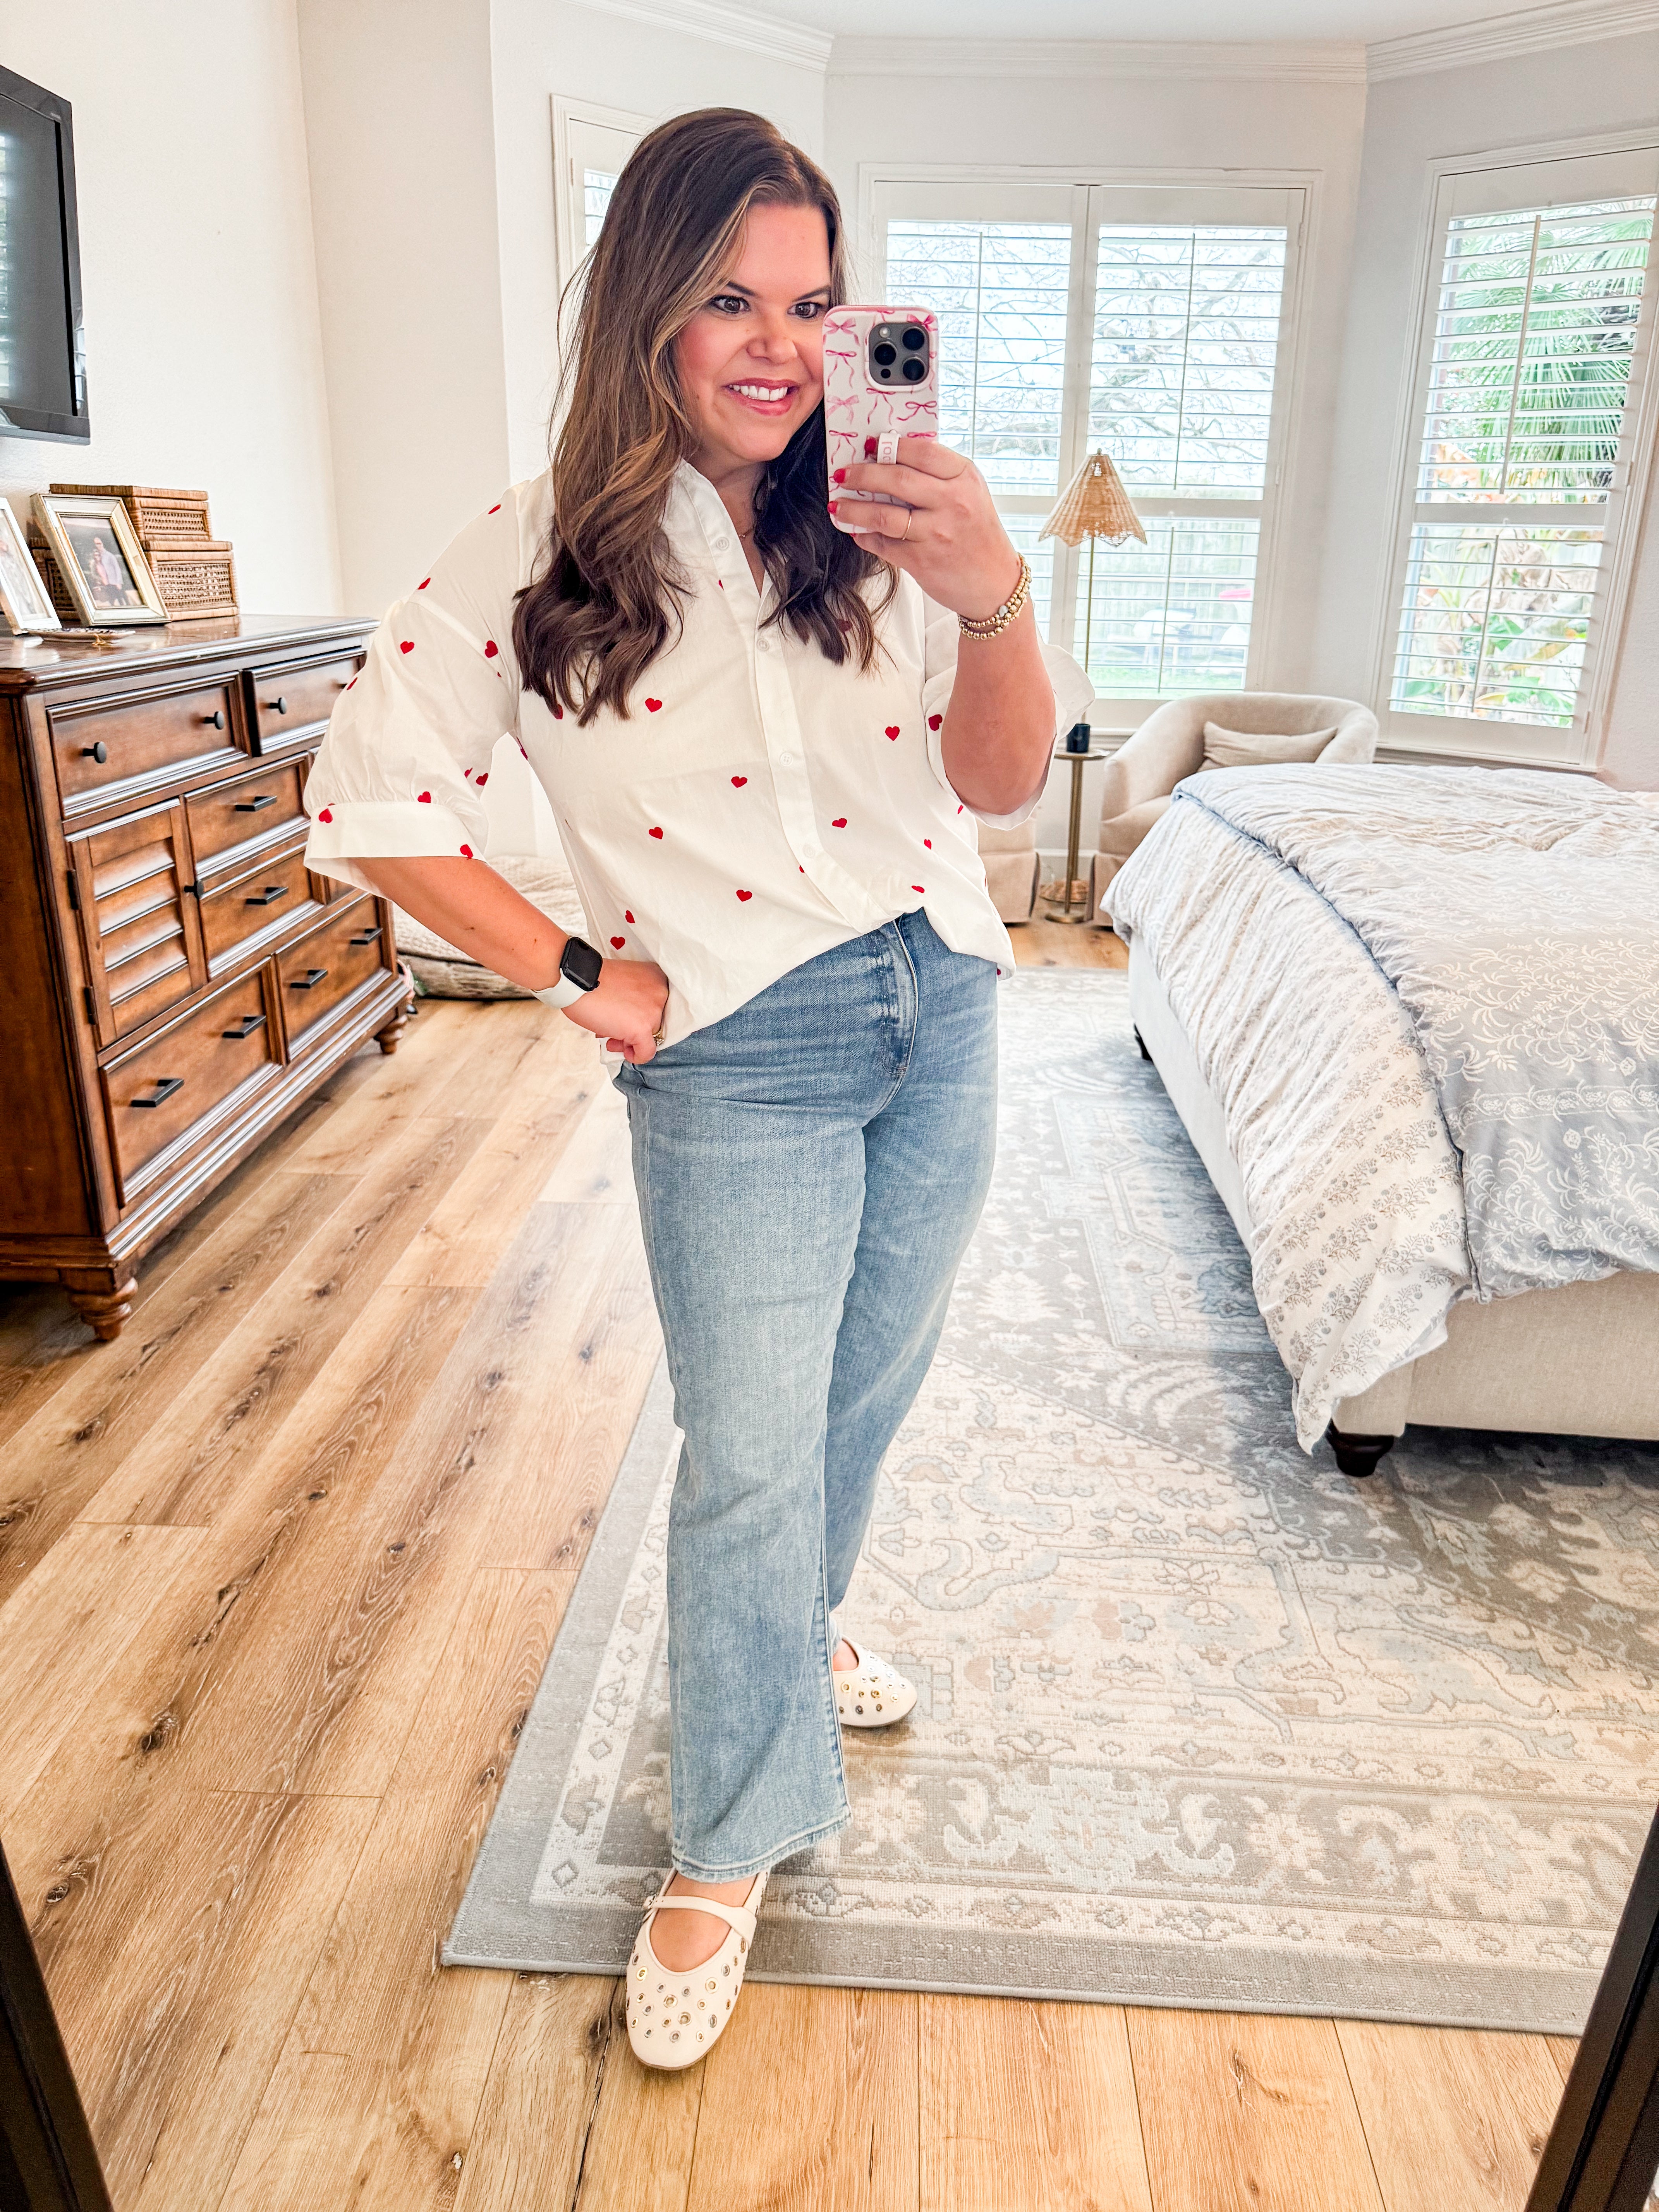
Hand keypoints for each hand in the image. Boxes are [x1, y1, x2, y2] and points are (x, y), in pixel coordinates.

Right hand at [561, 956, 668, 1063]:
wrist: (577, 981)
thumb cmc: (591, 980)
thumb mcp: (621, 984)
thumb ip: (632, 1000)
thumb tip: (630, 1023)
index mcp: (656, 977)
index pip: (656, 1005)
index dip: (639, 1016)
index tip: (624, 1019)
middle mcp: (660, 992)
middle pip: (654, 1021)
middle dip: (632, 1028)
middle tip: (615, 1031)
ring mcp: (653, 1011)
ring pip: (650, 1036)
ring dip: (630, 1041)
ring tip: (611, 1039)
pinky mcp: (643, 1028)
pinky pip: (647, 1052)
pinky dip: (636, 1056)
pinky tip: (624, 1052)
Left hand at [829, 440, 1022, 621]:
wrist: (995, 584)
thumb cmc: (979, 535)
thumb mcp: (970, 494)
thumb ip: (939, 475)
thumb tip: (892, 457)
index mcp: (964, 478)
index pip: (922, 451)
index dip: (889, 446)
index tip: (867, 446)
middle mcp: (952, 503)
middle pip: (897, 479)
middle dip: (863, 474)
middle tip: (843, 475)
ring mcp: (936, 533)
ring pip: (884, 515)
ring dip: (854, 510)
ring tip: (838, 506)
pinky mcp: (922, 560)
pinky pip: (883, 545)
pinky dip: (865, 537)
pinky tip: (857, 532)